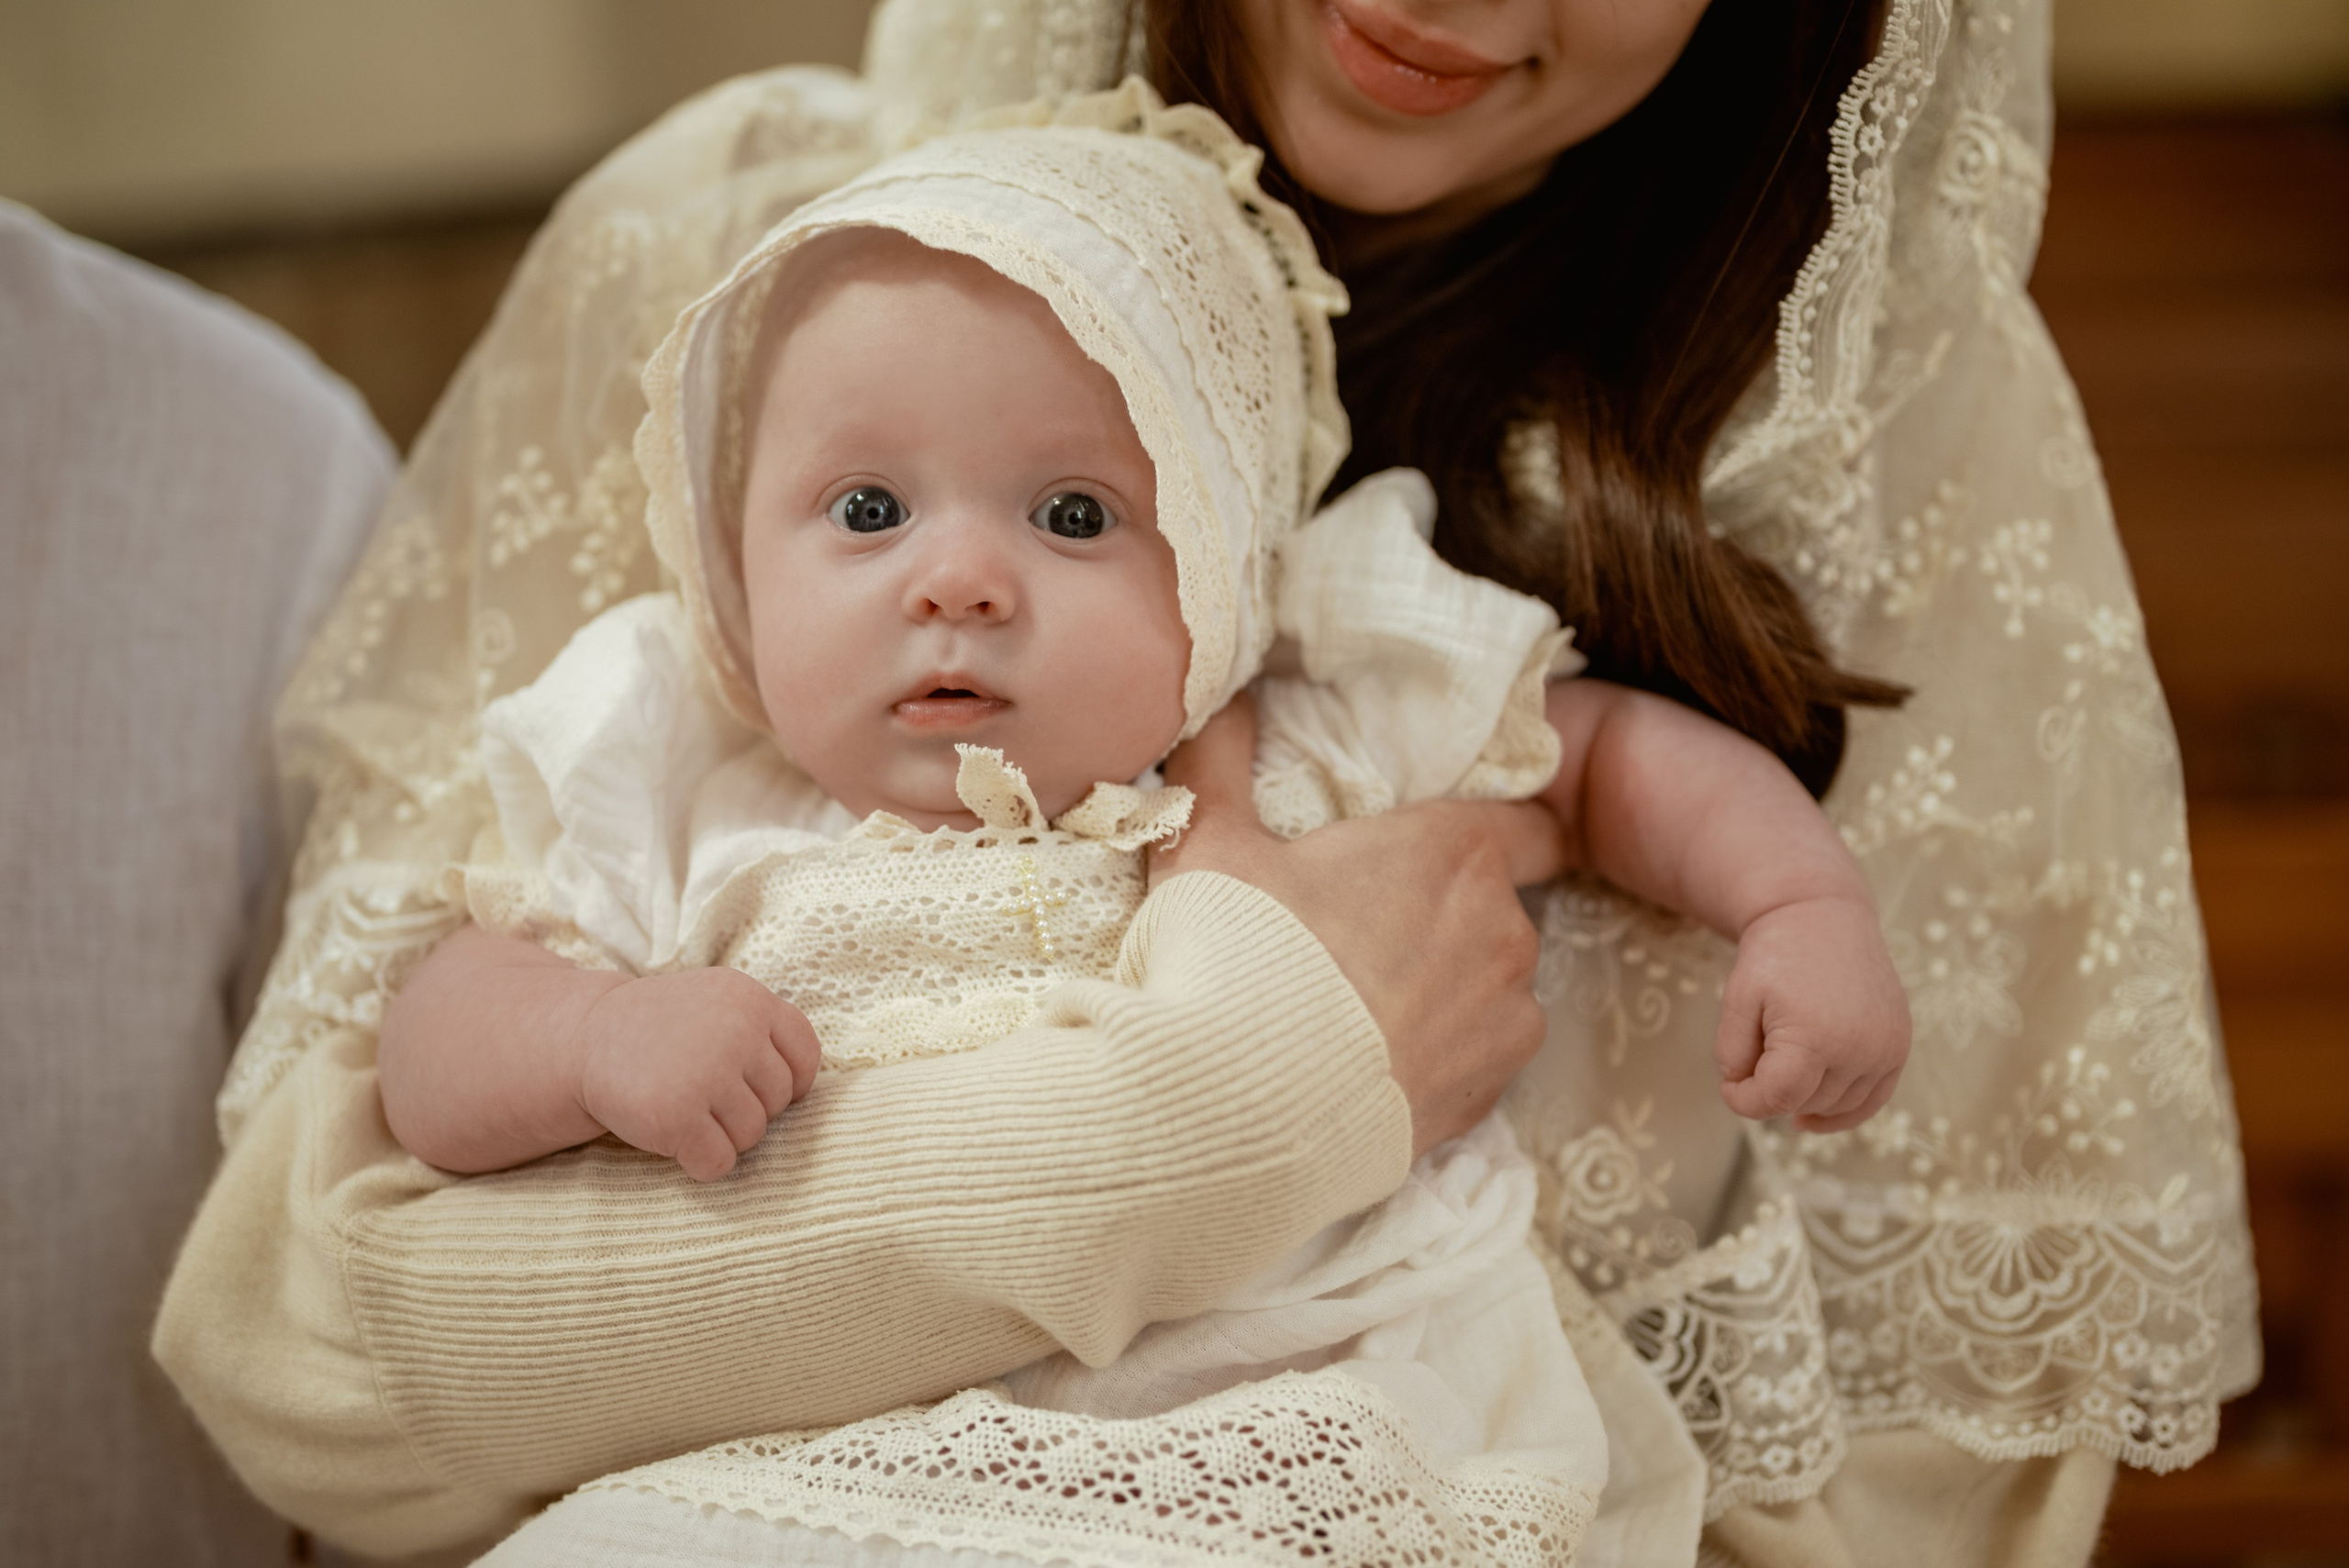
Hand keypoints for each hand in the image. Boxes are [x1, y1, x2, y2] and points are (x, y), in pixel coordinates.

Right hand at [573, 967, 821, 1180]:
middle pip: (778, 1101)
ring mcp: (705, 1075)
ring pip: (752, 1135)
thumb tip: (806, 1089)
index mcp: (749, 999)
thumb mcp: (719, 1003)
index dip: (789, 1083)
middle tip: (704, 1095)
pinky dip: (701, 1163)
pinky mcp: (676, 1117)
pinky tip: (676, 1138)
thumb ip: (764, 1031)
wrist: (585, 1038)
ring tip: (687, 1109)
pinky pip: (719, 1162)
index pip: (806, 1057)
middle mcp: (734, 1032)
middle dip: (747, 1109)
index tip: (755, 1087)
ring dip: (723, 1136)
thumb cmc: (664, 1030)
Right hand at [1152, 693, 1565, 1154]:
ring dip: (1440, 986)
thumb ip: (1222, 754)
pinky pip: (1473, 1057)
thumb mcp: (1207, 840)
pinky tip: (1364, 1063)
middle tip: (1354, 929)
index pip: (1526, 820)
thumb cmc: (1233, 958)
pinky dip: (1433, 1055)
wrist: (1241, 1112)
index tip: (1444, 843)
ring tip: (1351, 1009)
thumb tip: (1223, 690)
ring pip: (1486, 984)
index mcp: (1453, 850)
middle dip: (1437, 911)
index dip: (1492, 825)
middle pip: (1490, 903)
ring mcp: (1504, 1019)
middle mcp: (1503, 928)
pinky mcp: (1487, 1096)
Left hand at [1714, 893, 1910, 1131]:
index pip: (1777, 1099)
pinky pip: (1871, 1101)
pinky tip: (1810, 1114)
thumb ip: (1732, 1054)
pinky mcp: (1899, 1047)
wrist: (1823, 915)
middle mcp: (1861, 1050)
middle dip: (1773, 1089)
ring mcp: (1887, 1050)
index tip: (1729, 1086)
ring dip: (1805, 1097)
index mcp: (1817, 1037)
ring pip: (1836, 1107)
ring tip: (1785, 1058)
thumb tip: (1745, 1094)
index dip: (1745, 1100)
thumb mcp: (1737, 999)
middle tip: (1757, 1053)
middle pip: (1805, 1103)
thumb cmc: (1774, 956)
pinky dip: (1842, 1112)